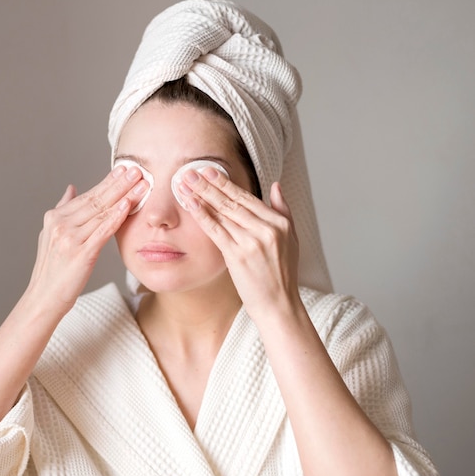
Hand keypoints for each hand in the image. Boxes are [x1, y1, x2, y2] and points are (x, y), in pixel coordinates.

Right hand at [27, 164, 147, 312]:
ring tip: (140, 184)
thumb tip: (71, 188)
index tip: (123, 170)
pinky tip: (128, 205)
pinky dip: (116, 216)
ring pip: (102, 212)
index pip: (88, 196)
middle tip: (137, 170)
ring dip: (124, 196)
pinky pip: (103, 231)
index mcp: (56, 218)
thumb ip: (64, 209)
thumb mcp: (51, 234)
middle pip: (96, 200)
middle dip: (119, 183)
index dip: (108, 182)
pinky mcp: (81, 253)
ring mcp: (71, 238)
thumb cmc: (52, 269)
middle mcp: (62, 224)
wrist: (44, 297)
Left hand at [178, 167, 300, 320]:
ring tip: (185, 184)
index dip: (226, 183)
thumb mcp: (291, 239)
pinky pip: (216, 231)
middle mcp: (266, 229)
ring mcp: (252, 242)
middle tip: (191, 171)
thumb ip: (283, 210)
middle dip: (209, 184)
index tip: (210, 171)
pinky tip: (191, 205)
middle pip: (232, 201)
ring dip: (202, 196)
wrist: (278, 304)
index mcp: (279, 223)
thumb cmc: (282, 274)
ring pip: (222, 213)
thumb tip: (276, 185)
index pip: (248, 197)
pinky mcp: (237, 256)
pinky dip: (202, 216)